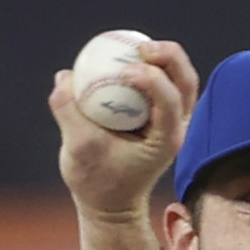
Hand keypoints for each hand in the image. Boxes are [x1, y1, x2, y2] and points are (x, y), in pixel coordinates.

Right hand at [51, 39, 198, 221]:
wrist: (109, 203)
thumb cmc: (96, 182)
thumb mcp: (77, 150)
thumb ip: (68, 112)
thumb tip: (64, 76)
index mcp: (167, 139)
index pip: (171, 100)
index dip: (153, 77)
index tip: (124, 70)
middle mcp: (177, 127)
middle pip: (185, 81)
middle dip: (168, 56)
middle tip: (141, 46)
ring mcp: (172, 120)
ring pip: (178, 77)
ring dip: (161, 56)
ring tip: (134, 45)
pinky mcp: (159, 115)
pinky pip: (159, 81)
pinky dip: (146, 65)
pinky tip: (123, 55)